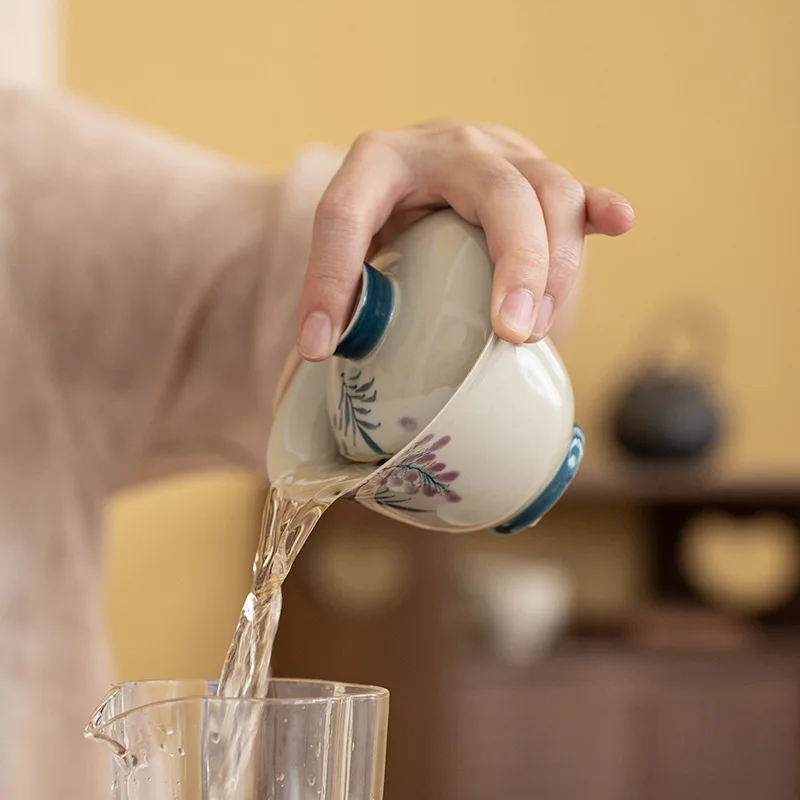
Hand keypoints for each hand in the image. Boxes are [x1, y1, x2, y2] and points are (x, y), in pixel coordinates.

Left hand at [296, 120, 634, 360]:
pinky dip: (599, 208)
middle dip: (515, 262)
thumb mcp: (352, 246)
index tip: (323, 346)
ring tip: (536, 329)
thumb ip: (338, 292)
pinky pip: (576, 189)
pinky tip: (619, 222)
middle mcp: (446, 146)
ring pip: (550, 192)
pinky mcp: (537, 174)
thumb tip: (317, 362)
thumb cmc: (384, 219)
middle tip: (513, 331)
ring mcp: (501, 154)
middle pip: (497, 192)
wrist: (427, 165)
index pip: (347, 214)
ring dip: (555, 264)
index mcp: (378, 162)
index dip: (330, 281)